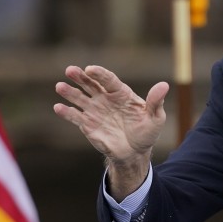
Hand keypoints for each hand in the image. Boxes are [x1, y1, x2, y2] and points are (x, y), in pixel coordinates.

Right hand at [54, 65, 168, 196]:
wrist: (135, 152)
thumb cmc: (146, 132)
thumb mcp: (155, 118)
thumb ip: (156, 101)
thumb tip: (164, 85)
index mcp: (121, 93)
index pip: (108, 80)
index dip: (99, 74)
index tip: (90, 69)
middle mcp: (105, 99)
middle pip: (90, 84)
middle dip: (79, 77)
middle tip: (70, 70)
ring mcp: (94, 111)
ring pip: (79, 98)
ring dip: (69, 92)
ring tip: (60, 86)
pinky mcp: (87, 124)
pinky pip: (75, 117)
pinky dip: (66, 112)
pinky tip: (58, 107)